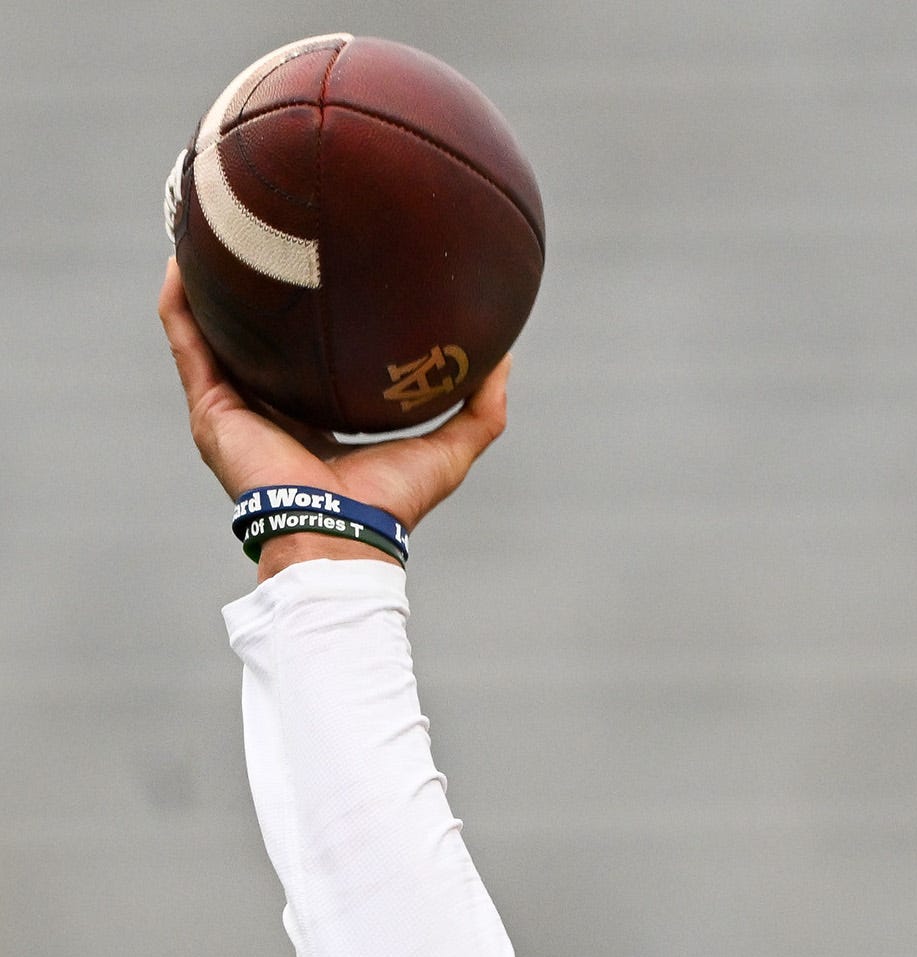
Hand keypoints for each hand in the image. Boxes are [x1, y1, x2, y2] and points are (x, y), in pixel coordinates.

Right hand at [160, 259, 509, 575]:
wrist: (341, 532)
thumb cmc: (392, 502)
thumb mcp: (449, 449)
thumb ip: (480, 408)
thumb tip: (504, 356)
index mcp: (316, 421)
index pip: (308, 362)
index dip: (314, 322)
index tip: (327, 275)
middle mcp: (269, 412)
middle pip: (255, 342)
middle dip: (253, 295)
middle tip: (263, 238)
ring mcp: (234, 409)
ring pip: (210, 333)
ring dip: (205, 285)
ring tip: (211, 232)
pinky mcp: (210, 408)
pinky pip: (187, 342)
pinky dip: (180, 303)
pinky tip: (182, 260)